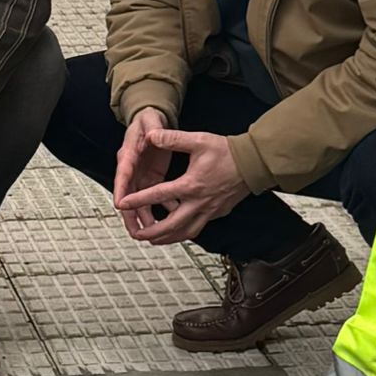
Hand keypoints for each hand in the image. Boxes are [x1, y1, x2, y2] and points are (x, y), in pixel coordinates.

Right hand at [112, 107, 172, 240]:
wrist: (152, 122)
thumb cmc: (148, 120)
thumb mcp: (150, 120)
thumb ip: (152, 128)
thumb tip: (153, 134)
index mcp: (129, 154)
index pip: (123, 173)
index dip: (121, 189)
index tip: (119, 204)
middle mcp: (131, 169)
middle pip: (127, 195)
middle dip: (130, 214)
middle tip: (135, 231)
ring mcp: (140, 176)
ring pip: (139, 202)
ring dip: (144, 217)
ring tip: (152, 234)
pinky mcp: (150, 179)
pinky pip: (153, 198)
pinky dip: (162, 208)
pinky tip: (172, 216)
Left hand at [115, 127, 250, 245]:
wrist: (253, 164)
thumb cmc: (227, 152)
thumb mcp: (198, 140)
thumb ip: (173, 138)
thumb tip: (152, 136)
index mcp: (191, 185)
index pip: (159, 195)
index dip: (138, 200)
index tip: (122, 204)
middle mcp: (199, 203)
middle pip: (171, 226)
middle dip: (151, 232)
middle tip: (136, 233)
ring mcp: (209, 211)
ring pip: (185, 233)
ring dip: (167, 238)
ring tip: (152, 239)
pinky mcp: (216, 213)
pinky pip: (196, 228)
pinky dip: (182, 233)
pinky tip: (175, 231)